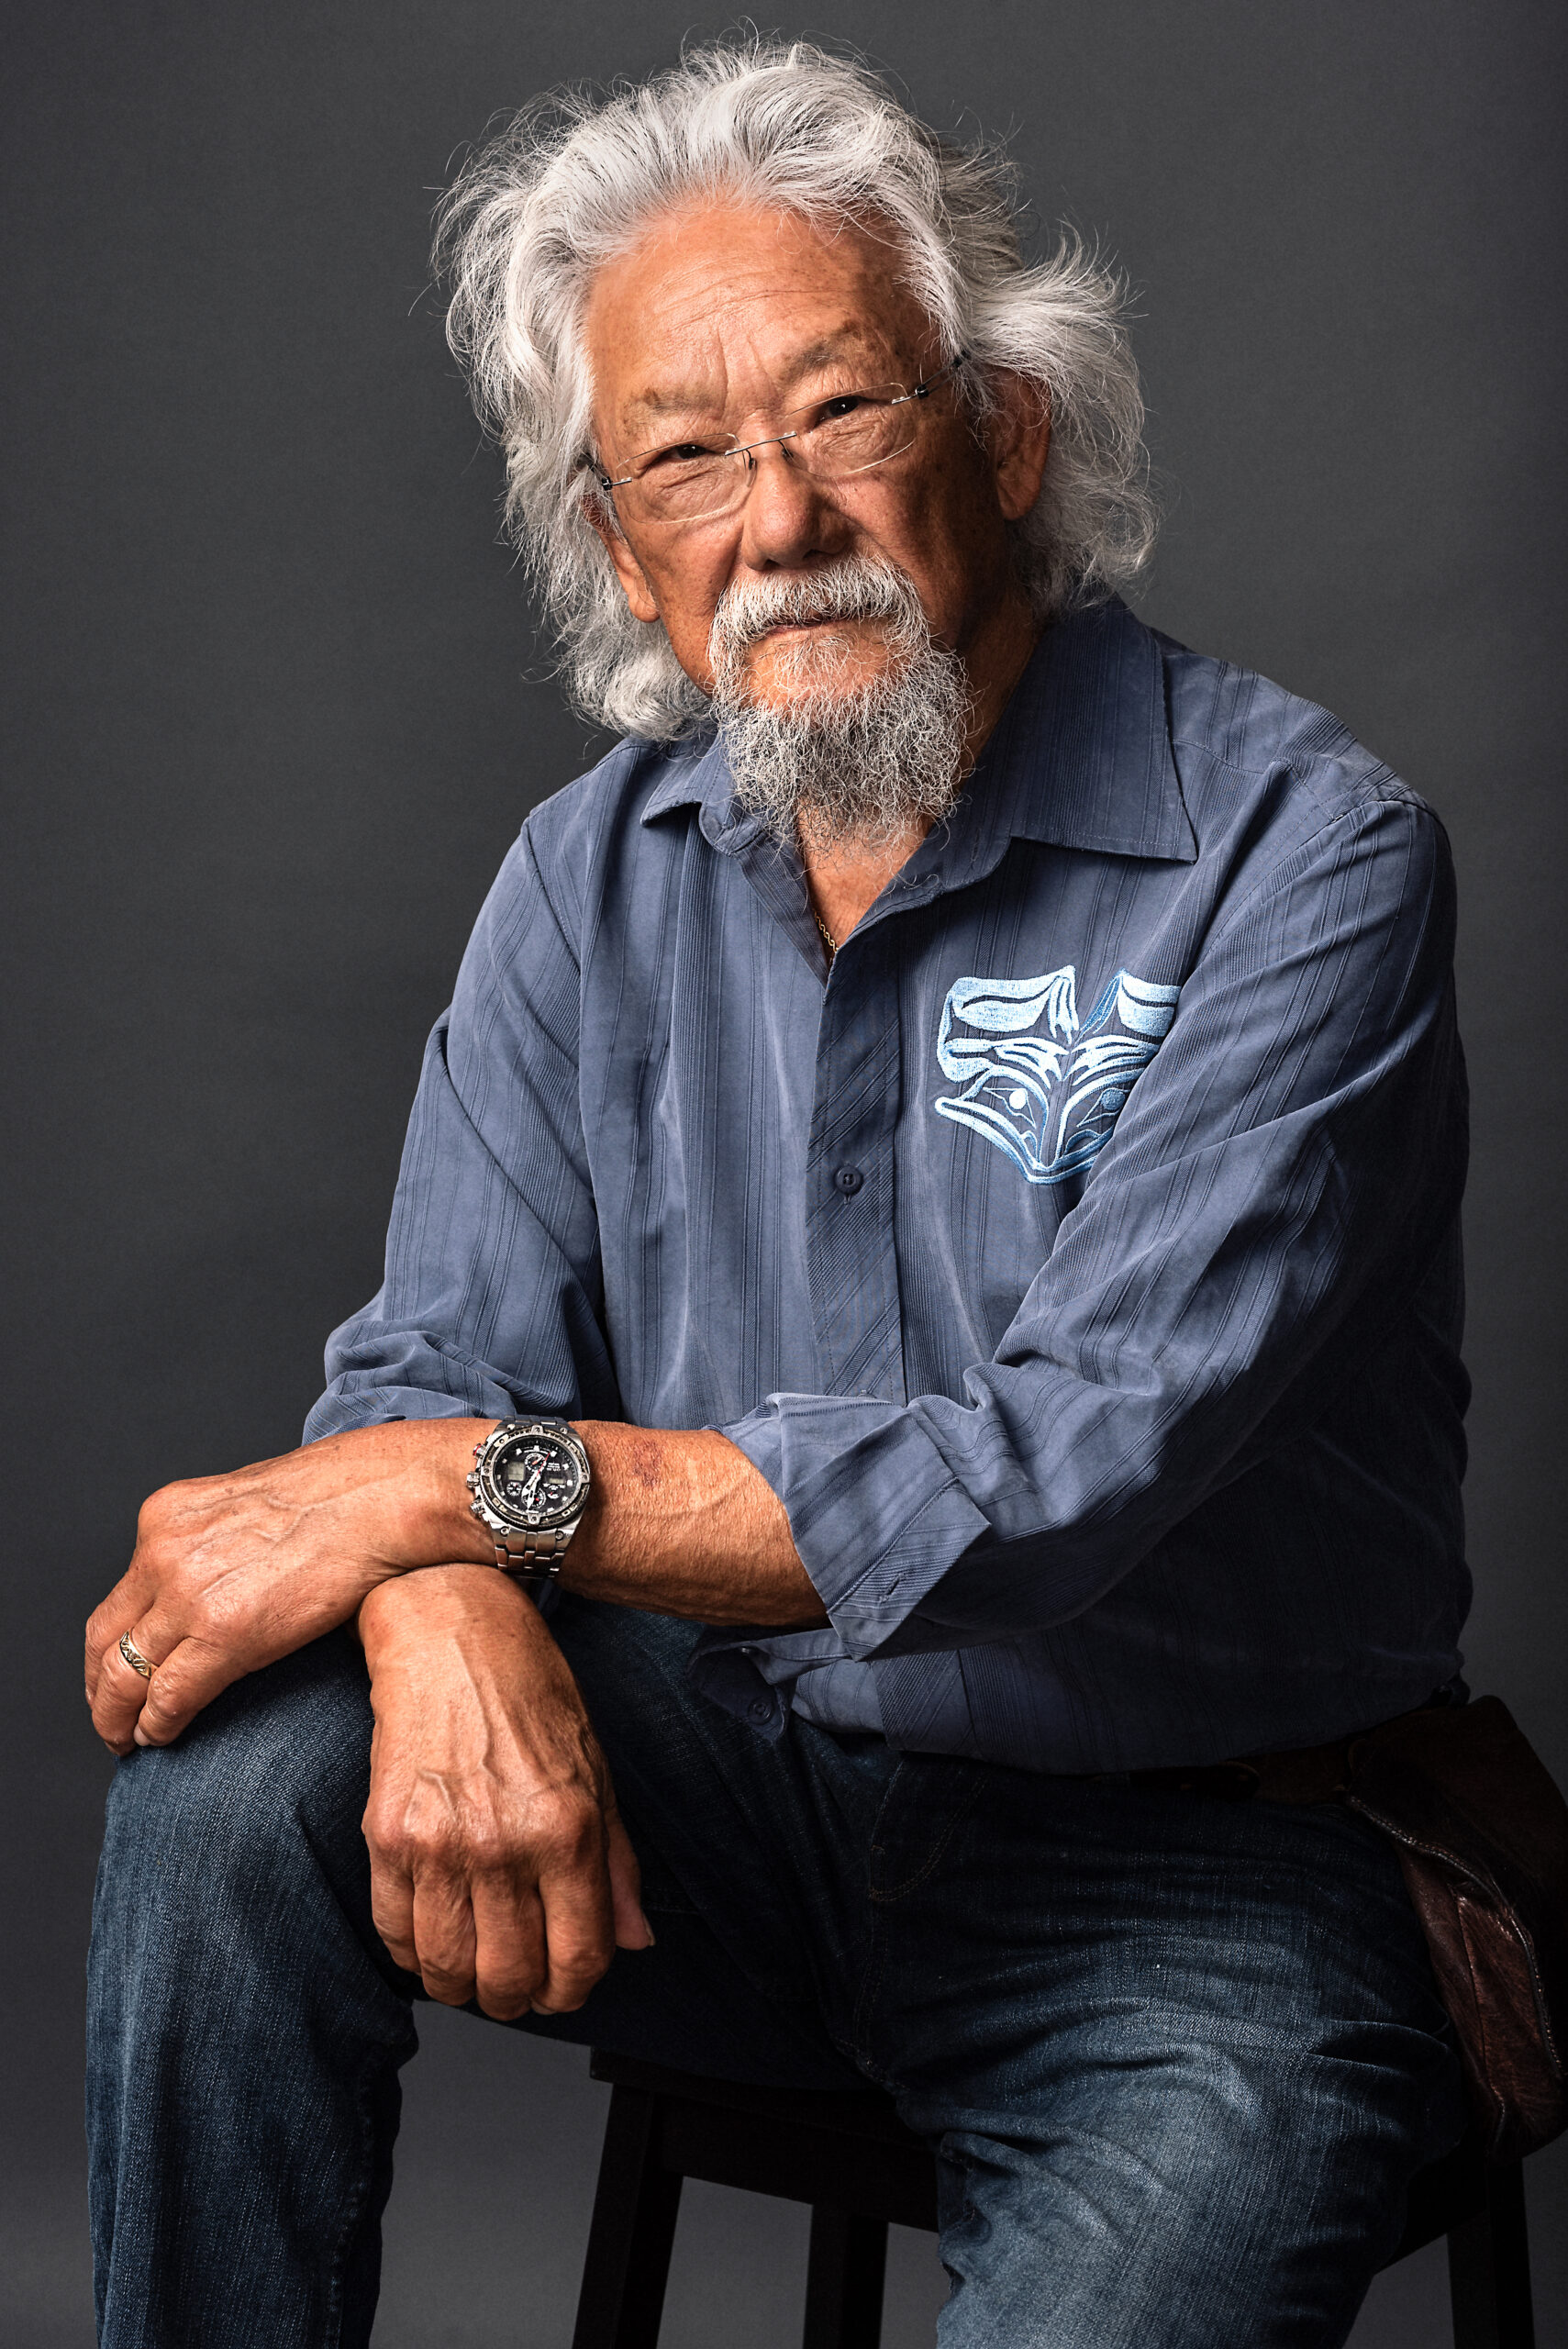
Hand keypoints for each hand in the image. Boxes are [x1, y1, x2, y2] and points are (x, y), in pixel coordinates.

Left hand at [84, 1420, 493, 1754]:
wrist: (379, 1497)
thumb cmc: (339, 1496)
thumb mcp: (249, 1503)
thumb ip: (215, 1542)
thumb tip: (216, 1583)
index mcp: (166, 1517)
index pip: (116, 1600)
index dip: (107, 1649)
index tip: (112, 1676)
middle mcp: (163, 1552)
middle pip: (104, 1640)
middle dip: (100, 1690)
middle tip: (111, 1720)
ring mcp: (188, 1592)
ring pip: (124, 1675)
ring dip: (121, 1717)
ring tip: (129, 1740)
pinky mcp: (223, 1632)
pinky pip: (168, 1695)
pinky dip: (157, 1725)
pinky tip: (162, 1738)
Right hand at [358, 1566, 653, 2016]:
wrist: (448, 1629)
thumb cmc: (527, 1687)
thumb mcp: (595, 1767)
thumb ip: (616, 1864)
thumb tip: (635, 1940)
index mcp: (568, 1828)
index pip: (578, 1956)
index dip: (572, 1992)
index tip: (563, 1990)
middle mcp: (506, 1843)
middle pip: (510, 1977)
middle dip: (516, 1998)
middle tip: (515, 1987)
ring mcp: (442, 1843)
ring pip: (447, 1968)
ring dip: (461, 1986)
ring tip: (471, 1970)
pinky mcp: (388, 1834)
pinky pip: (394, 1931)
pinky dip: (411, 1952)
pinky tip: (429, 1935)